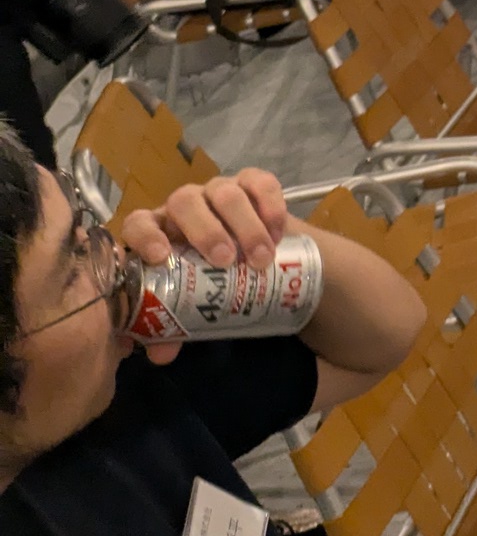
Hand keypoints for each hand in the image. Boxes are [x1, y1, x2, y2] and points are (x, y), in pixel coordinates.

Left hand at [122, 170, 289, 362]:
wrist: (254, 255)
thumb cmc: (210, 278)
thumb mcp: (191, 300)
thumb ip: (173, 324)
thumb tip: (161, 353)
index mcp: (158, 232)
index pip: (138, 223)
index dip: (145, 236)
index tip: (162, 257)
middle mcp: (184, 206)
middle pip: (185, 201)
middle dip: (206, 230)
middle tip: (226, 261)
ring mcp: (219, 190)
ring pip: (225, 193)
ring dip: (245, 226)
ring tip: (261, 259)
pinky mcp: (253, 182)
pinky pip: (261, 183)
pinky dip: (270, 207)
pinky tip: (279, 234)